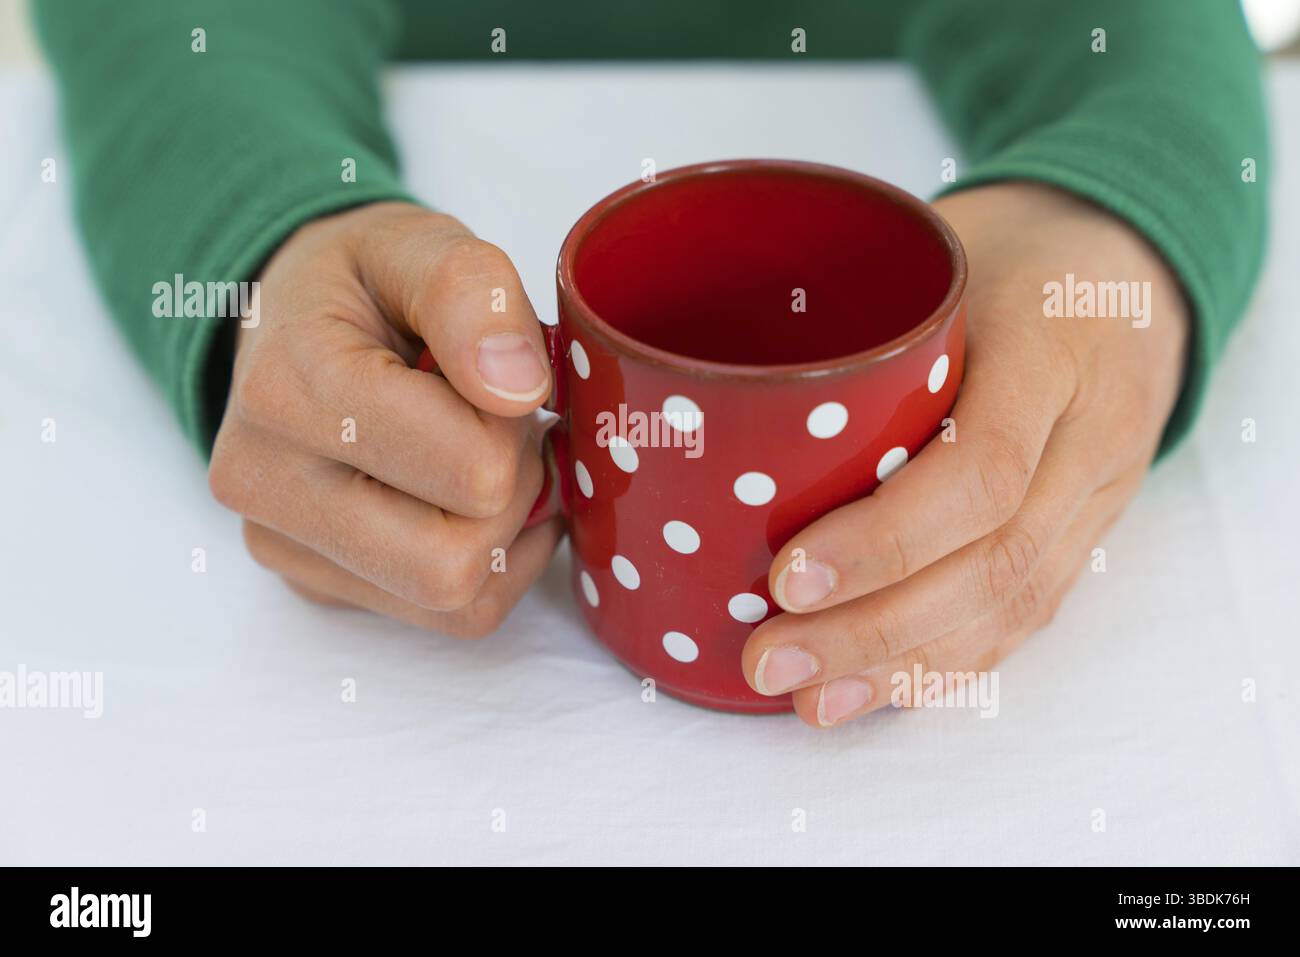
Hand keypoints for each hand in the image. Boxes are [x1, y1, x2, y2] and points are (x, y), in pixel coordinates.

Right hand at [209, 202, 562, 635]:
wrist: (287, 317)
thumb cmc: (361, 281)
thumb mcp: (418, 242)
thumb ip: (471, 295)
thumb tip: (519, 389)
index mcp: (287, 388)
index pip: (470, 470)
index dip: (517, 424)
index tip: (499, 379)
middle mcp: (263, 482)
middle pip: (454, 561)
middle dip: (513, 494)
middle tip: (503, 429)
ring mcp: (280, 543)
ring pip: (453, 602)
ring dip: (506, 535)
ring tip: (488, 460)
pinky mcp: (312, 582)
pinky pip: (443, 618)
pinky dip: (491, 568)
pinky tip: (480, 504)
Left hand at [741, 183, 1189, 726]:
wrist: (1126, 257)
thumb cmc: (1009, 248)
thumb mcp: (940, 246)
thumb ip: (855, 318)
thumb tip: (708, 390)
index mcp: (1052, 349)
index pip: (982, 472)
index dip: (884, 540)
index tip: (785, 576)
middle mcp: (1091, 436)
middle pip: (994, 564)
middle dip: (874, 630)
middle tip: (770, 659)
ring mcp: (1100, 493)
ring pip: (1012, 606)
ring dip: (904, 664)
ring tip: (809, 697)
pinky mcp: (1086, 529)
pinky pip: (1027, 613)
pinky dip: (949, 662)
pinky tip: (878, 690)